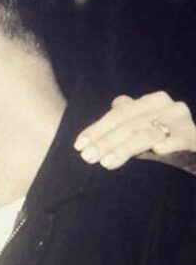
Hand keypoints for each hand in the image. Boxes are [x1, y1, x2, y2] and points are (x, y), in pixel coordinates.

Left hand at [74, 91, 195, 169]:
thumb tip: (88, 137)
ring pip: (147, 134)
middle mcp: (166, 106)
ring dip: (125, 148)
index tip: (79, 146)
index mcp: (150, 102)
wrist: (195, 148)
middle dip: (105, 142)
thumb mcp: (140, 128)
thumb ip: (120, 124)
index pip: (117, 115)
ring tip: (106, 162)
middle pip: (128, 125)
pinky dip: (169, 143)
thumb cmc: (163, 138)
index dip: (96, 130)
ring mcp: (181, 121)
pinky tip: (158, 151)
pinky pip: (180, 139)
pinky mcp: (195, 136)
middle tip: (88, 157)